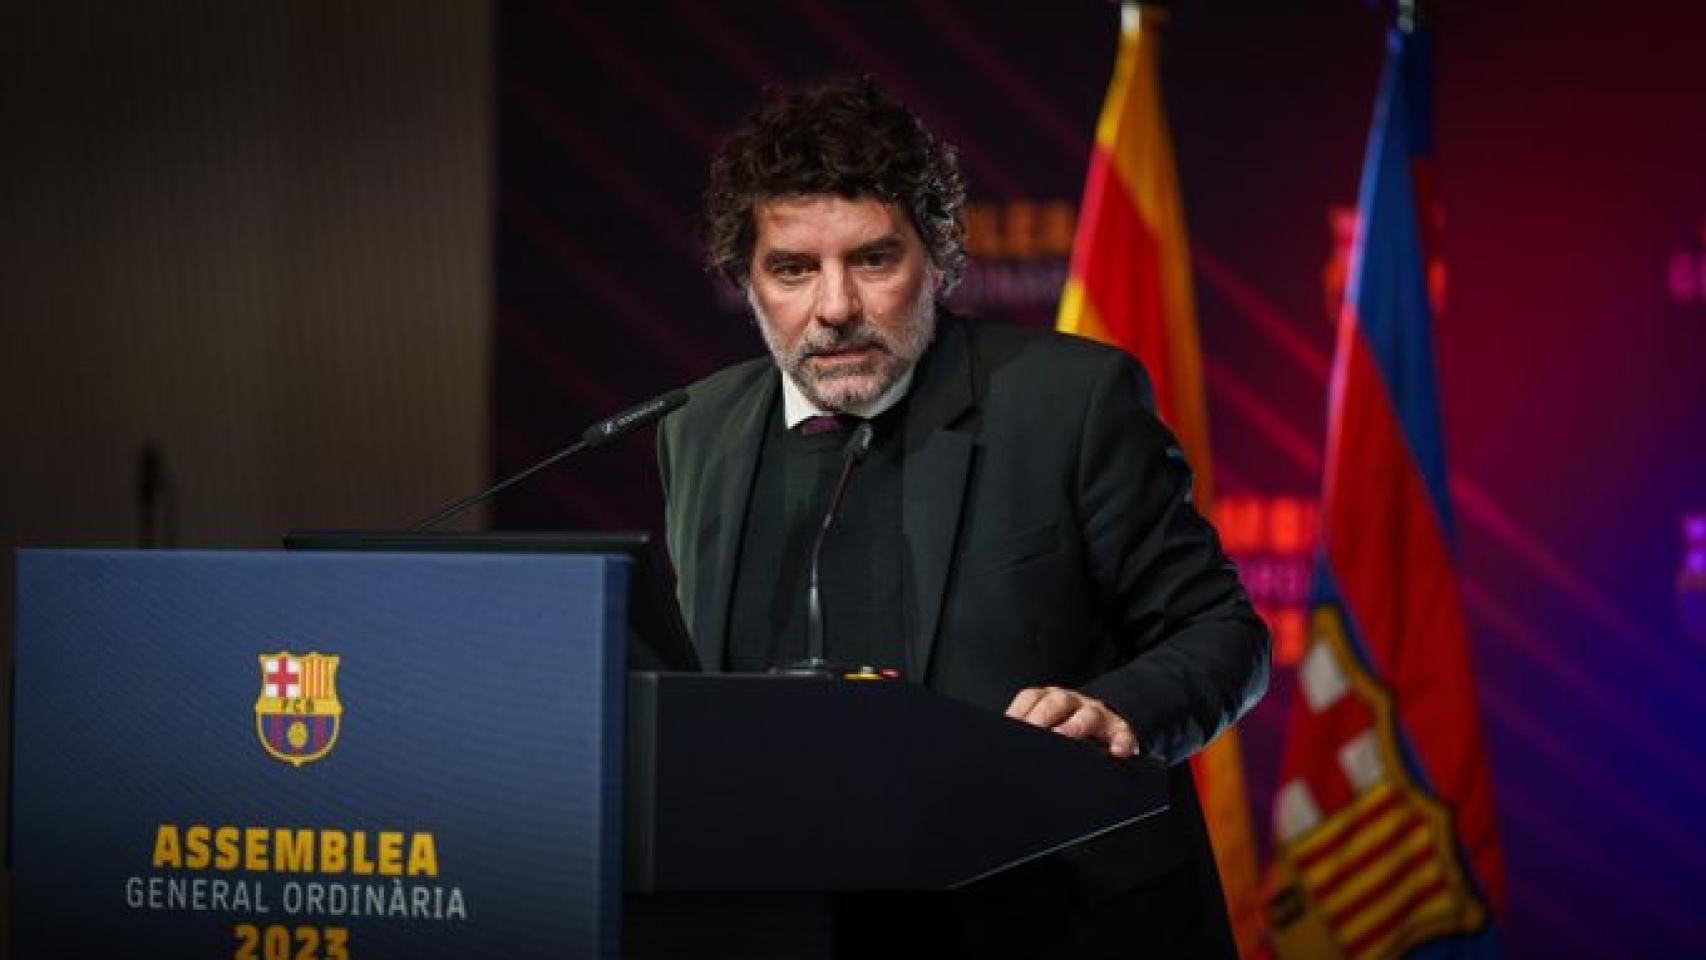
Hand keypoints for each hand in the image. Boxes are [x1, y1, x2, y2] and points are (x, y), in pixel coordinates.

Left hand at [1005, 686, 1137, 757]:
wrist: (1106, 721)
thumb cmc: (1065, 727)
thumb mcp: (1045, 723)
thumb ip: (1026, 731)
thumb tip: (1001, 744)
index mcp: (1049, 699)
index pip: (1031, 698)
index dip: (1019, 712)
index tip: (1009, 727)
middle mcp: (1072, 702)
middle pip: (1057, 701)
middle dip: (1044, 716)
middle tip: (1035, 734)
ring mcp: (1096, 714)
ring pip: (1088, 714)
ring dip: (1076, 726)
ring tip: (1066, 738)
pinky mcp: (1119, 730)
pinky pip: (1123, 733)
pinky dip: (1121, 742)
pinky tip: (1117, 753)